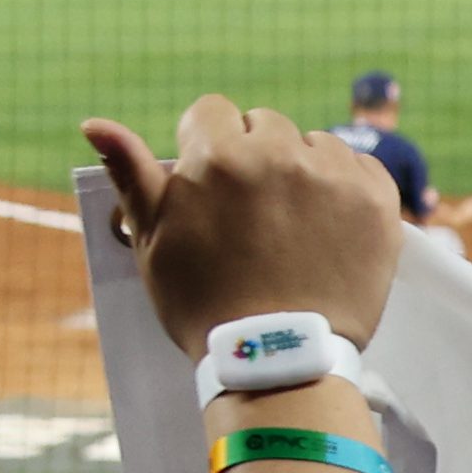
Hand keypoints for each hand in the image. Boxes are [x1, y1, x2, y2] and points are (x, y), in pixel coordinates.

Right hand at [77, 93, 407, 349]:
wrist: (280, 360)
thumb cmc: (205, 304)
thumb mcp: (153, 241)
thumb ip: (130, 174)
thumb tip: (94, 123)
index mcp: (217, 155)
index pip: (212, 112)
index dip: (208, 148)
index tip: (215, 190)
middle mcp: (278, 153)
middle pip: (263, 124)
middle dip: (255, 156)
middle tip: (253, 214)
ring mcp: (333, 175)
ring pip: (313, 143)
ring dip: (303, 170)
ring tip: (293, 226)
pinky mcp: (377, 200)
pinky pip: (360, 166)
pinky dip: (346, 188)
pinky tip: (329, 227)